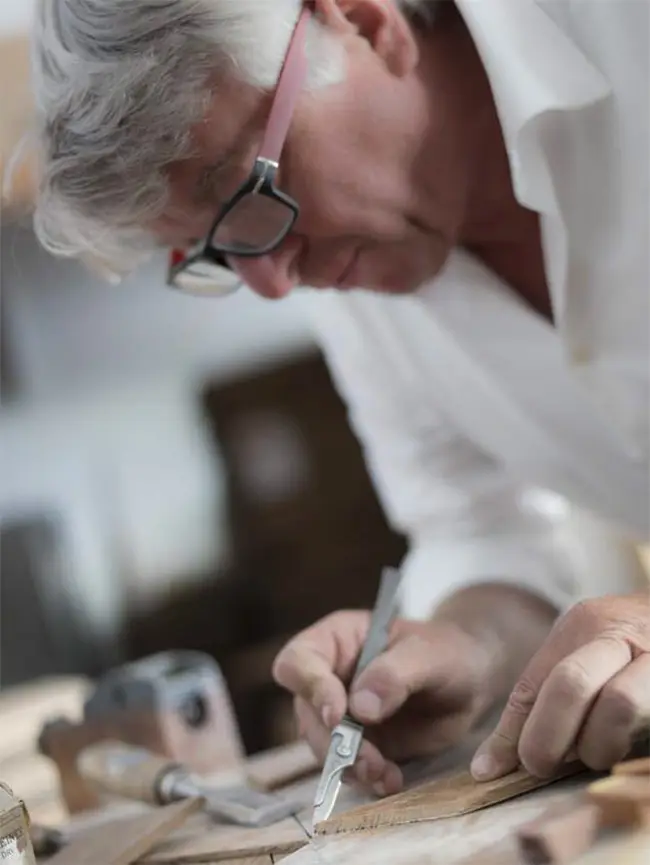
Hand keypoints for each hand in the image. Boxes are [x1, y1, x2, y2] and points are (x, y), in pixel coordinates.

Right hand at [273, 609, 504, 795]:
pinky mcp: (358, 744)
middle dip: (333, 740)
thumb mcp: (429, 654)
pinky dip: (366, 778)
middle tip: (369, 760)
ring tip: (385, 774)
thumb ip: (395, 674)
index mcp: (337, 639)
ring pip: (322, 745)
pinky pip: (347, 766)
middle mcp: (329, 676)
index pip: (299, 661)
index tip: (338, 714)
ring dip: (349, 765)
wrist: (469, 680)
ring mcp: (341, 713)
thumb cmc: (446, 650)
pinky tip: (391, 780)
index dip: (310, 687)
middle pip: (307, 711)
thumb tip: (360, 708)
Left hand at [471, 593, 649, 781]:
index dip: (516, 732)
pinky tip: (626, 755)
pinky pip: (647, 737)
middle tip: (540, 766)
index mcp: (588, 622)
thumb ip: (539, 699)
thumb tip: (488, 768)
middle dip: (548, 736)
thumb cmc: (627, 646)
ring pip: (620, 705)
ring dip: (598, 745)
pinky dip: (632, 752)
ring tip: (595, 755)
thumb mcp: (581, 653)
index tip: (496, 771)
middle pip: (572, 683)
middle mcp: (625, 635)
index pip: (540, 681)